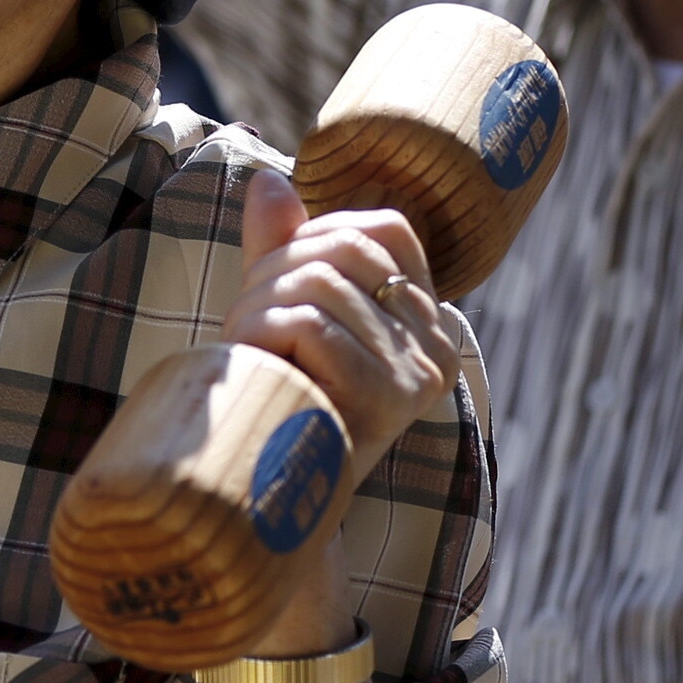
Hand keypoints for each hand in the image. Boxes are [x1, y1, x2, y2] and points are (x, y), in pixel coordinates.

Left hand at [219, 167, 456, 481]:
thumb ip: (284, 247)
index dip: (315, 237)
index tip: (281, 285)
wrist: (280, 498)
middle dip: (272, 273)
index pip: (382, 230)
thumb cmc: (284, 397)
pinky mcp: (386, 397)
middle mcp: (438, 345)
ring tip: (245, 346)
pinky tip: (253, 364)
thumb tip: (269, 183)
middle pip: (341, 252)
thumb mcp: (287, 312)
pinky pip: (309, 325)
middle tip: (247, 322)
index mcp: (429, 319)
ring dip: (257, 306)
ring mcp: (417, 372)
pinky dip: (262, 333)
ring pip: (318, 282)